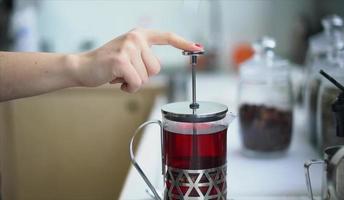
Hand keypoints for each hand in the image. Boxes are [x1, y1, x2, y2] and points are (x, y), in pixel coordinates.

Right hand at [75, 28, 202, 92]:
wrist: (83, 68)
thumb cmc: (108, 65)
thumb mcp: (129, 54)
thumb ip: (144, 56)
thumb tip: (157, 66)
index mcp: (139, 35)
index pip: (167, 37)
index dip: (183, 43)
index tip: (198, 48)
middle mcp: (136, 38)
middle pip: (157, 68)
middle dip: (143, 76)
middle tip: (126, 72)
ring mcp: (129, 47)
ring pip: (147, 77)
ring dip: (134, 82)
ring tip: (120, 75)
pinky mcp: (122, 60)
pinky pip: (137, 83)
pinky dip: (128, 87)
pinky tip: (117, 80)